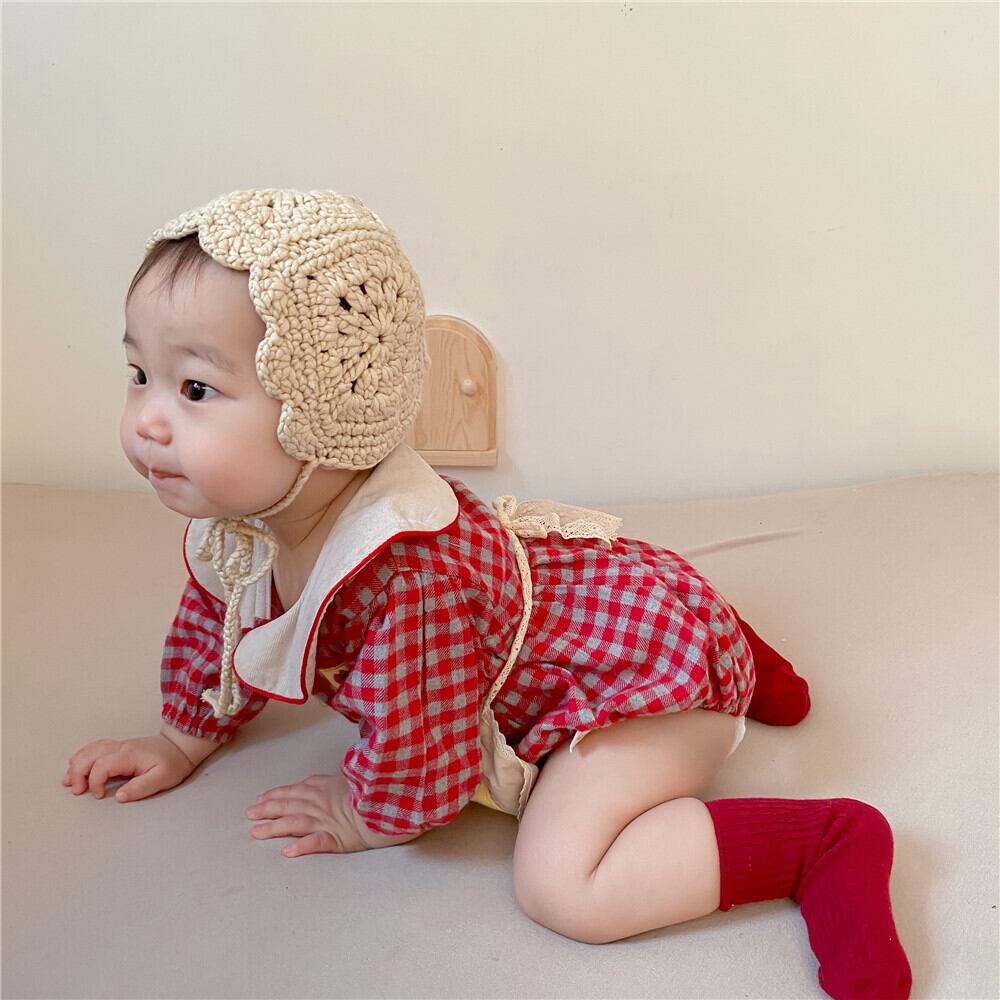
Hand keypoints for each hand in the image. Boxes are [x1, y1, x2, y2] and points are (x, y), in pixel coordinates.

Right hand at [63, 735, 197, 801]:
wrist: (180, 747)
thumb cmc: (173, 763)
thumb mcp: (162, 779)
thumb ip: (140, 788)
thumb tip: (119, 797)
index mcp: (130, 755)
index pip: (102, 765)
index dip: (95, 782)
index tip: (99, 796)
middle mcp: (121, 747)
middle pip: (90, 755)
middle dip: (78, 773)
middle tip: (76, 790)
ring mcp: (119, 745)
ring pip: (90, 750)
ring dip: (76, 765)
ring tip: (68, 781)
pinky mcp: (118, 747)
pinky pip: (95, 747)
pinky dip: (82, 755)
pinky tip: (74, 762)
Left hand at [246, 772, 422, 855]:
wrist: (389, 802)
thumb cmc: (369, 791)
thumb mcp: (346, 779)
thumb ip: (327, 782)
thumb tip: (312, 782)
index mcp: (323, 789)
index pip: (293, 791)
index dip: (274, 795)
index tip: (259, 800)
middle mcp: (320, 804)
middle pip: (288, 806)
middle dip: (266, 810)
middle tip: (249, 815)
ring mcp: (327, 821)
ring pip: (295, 823)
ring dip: (274, 828)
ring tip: (256, 833)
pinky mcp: (337, 838)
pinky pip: (317, 842)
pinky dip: (301, 847)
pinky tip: (287, 852)